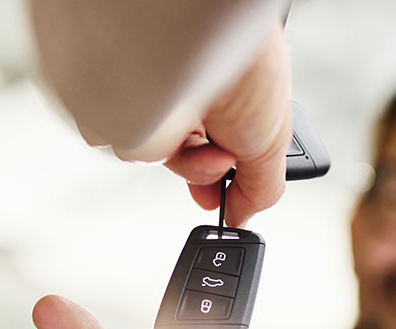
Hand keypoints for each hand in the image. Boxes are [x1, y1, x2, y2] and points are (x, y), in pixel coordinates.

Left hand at [100, 22, 291, 227]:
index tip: (218, 201)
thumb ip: (260, 190)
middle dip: (201, 171)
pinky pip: (122, 141)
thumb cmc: (251, 70)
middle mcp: (188, 100)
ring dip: (184, 161)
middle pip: (181, 161)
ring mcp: (156, 100)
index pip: (208, 154)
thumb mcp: (272, 145)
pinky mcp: (124, 102)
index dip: (213, 178)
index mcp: (224, 107)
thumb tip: (242, 218)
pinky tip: (174, 127)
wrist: (213, 42)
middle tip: (217, 163)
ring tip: (205, 142)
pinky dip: (148, 145)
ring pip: (154, 157)